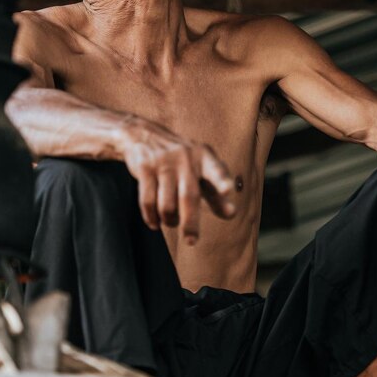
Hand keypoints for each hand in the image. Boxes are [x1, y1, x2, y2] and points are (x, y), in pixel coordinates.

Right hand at [120, 119, 237, 243]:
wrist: (144, 135)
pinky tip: (154, 223)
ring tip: (171, 223)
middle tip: (192, 241)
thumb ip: (216, 192)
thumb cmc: (181, 161)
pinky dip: (151, 216)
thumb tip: (232, 215)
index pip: (215, 170)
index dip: (222, 180)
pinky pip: (147, 200)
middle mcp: (185, 158)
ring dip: (169, 220)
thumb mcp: (200, 171)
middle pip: (189, 196)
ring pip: (167, 203)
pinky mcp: (145, 168)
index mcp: (204, 157)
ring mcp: (163, 162)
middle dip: (190, 222)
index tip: (229, 190)